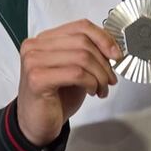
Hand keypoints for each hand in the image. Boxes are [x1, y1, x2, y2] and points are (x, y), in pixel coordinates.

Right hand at [16, 20, 121, 145]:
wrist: (36, 124)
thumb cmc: (55, 98)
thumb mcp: (74, 70)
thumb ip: (86, 55)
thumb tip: (112, 49)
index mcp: (44, 40)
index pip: (80, 26)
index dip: (103, 38)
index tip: (116, 54)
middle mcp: (35, 47)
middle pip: (82, 41)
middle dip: (104, 62)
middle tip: (110, 79)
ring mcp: (34, 61)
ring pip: (82, 57)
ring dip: (100, 75)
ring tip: (101, 88)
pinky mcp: (37, 79)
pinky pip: (76, 73)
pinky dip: (91, 82)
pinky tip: (92, 91)